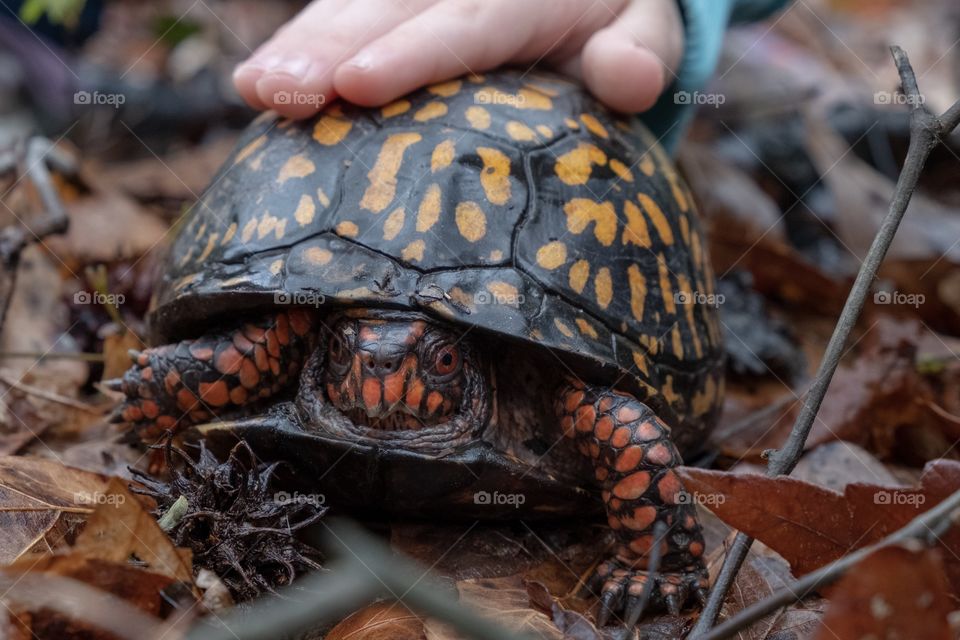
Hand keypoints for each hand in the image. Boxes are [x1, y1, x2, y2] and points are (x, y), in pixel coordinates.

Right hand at [233, 0, 683, 117]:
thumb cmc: (617, 22)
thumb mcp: (647, 30)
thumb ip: (643, 50)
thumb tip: (629, 78)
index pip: (470, 20)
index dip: (412, 53)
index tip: (356, 86)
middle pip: (391, 8)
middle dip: (326, 48)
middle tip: (273, 93)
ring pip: (352, 7)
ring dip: (301, 48)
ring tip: (254, 91)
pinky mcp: (393, 1)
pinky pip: (343, 14)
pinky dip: (302, 47)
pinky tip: (259, 86)